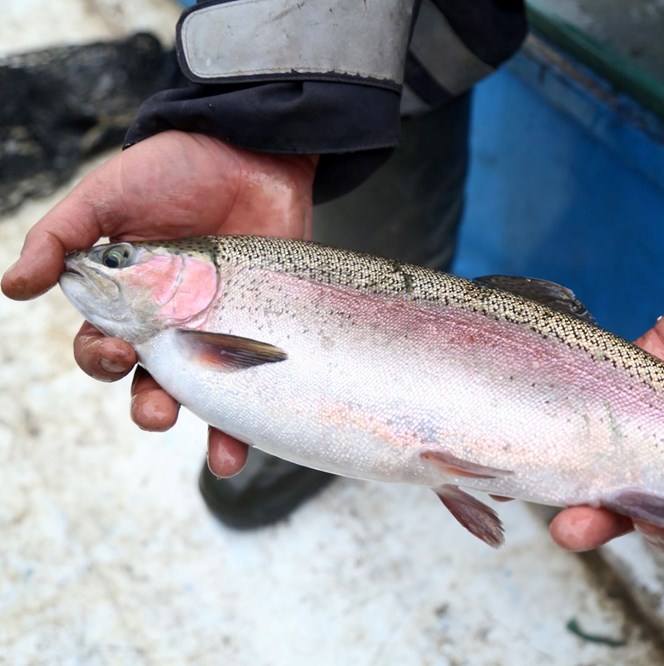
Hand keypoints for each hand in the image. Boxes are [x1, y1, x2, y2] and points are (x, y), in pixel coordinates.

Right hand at [2, 130, 317, 475]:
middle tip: (157, 406)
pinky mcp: (263, 327)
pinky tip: (246, 446)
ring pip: (204, 394)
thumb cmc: (177, 168)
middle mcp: (172, 322)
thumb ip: (62, 236)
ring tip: (218, 455)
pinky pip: (254, 382)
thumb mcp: (109, 193)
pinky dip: (251, 422)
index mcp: (126, 297)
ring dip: (205, 430)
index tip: (114, 348)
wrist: (254, 150)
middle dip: (149, 405)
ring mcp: (220, 327)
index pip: (100, 343)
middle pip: (149, 381)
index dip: (98, 356)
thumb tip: (12, 285)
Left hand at [549, 270, 663, 556]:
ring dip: (581, 475)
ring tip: (554, 494)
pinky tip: (551, 424)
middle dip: (604, 518)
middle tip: (573, 529)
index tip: (654, 529)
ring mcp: (661, 408)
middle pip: (639, 495)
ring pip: (611, 450)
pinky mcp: (643, 363)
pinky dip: (578, 408)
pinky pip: (605, 389)